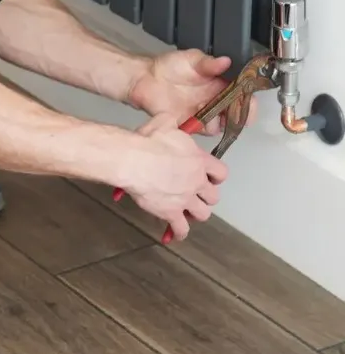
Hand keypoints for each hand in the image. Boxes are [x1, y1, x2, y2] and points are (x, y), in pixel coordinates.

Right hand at [121, 113, 227, 240]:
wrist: (133, 160)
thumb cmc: (147, 141)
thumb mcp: (163, 122)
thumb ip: (172, 123)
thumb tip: (168, 119)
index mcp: (199, 160)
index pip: (221, 173)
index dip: (216, 177)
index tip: (209, 178)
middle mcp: (197, 181)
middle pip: (213, 197)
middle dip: (205, 197)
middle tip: (194, 195)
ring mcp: (186, 199)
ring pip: (203, 214)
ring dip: (195, 214)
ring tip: (186, 213)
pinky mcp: (171, 213)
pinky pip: (181, 228)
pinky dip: (179, 232)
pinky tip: (176, 234)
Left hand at [128, 50, 253, 134]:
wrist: (145, 77)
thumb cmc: (170, 65)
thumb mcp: (192, 59)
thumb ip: (208, 63)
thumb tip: (225, 61)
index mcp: (221, 86)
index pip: (243, 98)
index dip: (248, 104)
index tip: (248, 106)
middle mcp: (214, 102)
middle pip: (233, 117)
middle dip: (233, 118)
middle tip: (226, 112)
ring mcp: (201, 114)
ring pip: (216, 127)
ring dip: (214, 123)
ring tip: (203, 111)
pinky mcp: (186, 123)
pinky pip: (196, 132)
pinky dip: (196, 129)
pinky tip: (190, 119)